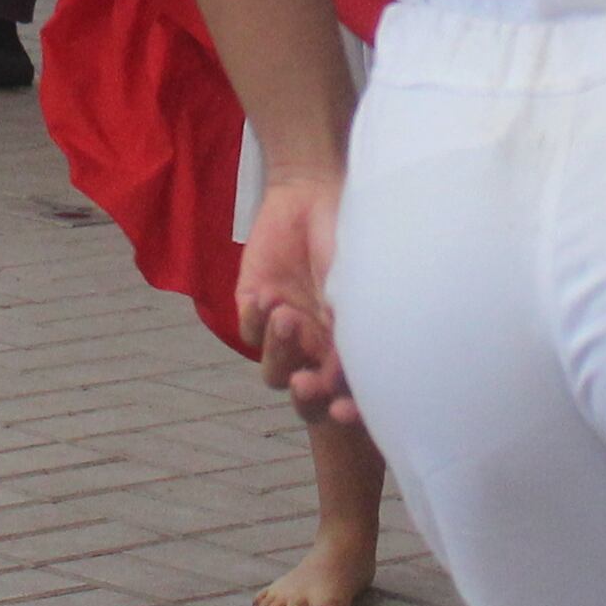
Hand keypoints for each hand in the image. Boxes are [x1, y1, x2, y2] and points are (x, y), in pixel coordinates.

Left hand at [237, 174, 358, 426]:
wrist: (311, 192)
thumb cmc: (346, 235)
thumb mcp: (356, 280)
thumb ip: (353, 323)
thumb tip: (351, 367)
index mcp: (348, 345)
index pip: (349, 393)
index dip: (348, 411)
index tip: (343, 413)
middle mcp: (316, 346)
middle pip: (306, 397)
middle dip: (307, 396)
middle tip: (307, 382)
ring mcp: (283, 330)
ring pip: (273, 372)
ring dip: (280, 351)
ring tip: (287, 315)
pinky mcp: (253, 307)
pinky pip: (249, 334)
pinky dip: (257, 321)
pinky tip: (268, 296)